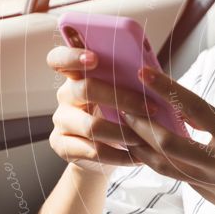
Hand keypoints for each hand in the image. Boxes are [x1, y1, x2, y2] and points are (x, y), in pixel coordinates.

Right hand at [45, 46, 155, 173]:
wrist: (105, 152)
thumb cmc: (119, 114)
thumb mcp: (123, 95)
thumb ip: (128, 82)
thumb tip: (155, 74)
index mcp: (77, 76)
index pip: (59, 58)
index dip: (72, 56)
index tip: (95, 58)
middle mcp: (65, 95)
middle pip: (86, 89)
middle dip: (122, 98)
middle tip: (151, 109)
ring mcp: (61, 121)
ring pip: (91, 126)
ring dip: (124, 132)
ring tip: (146, 139)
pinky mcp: (62, 145)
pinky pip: (93, 151)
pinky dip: (120, 155)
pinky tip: (137, 157)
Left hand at [120, 66, 214, 213]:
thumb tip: (192, 110)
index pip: (195, 110)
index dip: (166, 90)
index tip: (143, 73)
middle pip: (168, 144)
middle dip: (140, 123)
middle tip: (120, 104)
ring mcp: (212, 186)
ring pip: (164, 165)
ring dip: (140, 144)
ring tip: (122, 125)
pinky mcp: (208, 198)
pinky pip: (177, 175)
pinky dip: (158, 159)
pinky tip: (145, 146)